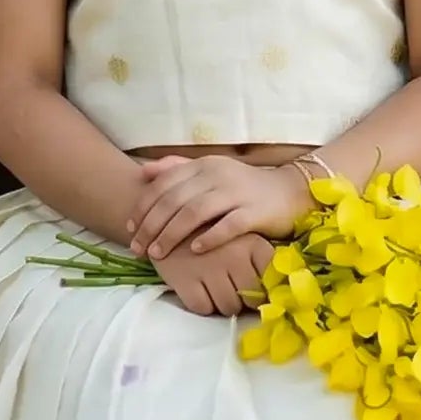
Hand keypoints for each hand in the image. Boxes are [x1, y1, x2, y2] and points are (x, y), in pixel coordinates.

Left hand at [126, 154, 310, 260]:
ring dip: (172, 234)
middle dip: (151, 226)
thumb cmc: (244, 187)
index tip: (130, 229)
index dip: (144, 207)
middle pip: (175, 200)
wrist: (290, 193)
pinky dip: (209, 238)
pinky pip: (228, 225)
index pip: (164, 184)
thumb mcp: (211, 171)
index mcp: (204, 165)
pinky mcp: (255, 212)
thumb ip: (178, 168)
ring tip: (157, 254)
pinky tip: (195, 250)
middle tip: (138, 249)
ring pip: (195, 213)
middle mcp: (217, 175)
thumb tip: (144, 171)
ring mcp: (237, 193)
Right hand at [153, 229, 274, 317]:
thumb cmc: (210, 228)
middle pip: (251, 299)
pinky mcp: (185, 279)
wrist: (167, 215)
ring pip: (228, 307)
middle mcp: (235, 257)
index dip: (266, 290)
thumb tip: (275, 288)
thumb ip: (259, 259)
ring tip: (217, 289)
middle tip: (236, 292)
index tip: (259, 290)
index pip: (272, 281)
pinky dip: (202, 304)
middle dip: (244, 301)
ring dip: (224, 304)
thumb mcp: (241, 234)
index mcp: (253, 243)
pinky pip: (202, 308)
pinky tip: (200, 290)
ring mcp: (209, 269)